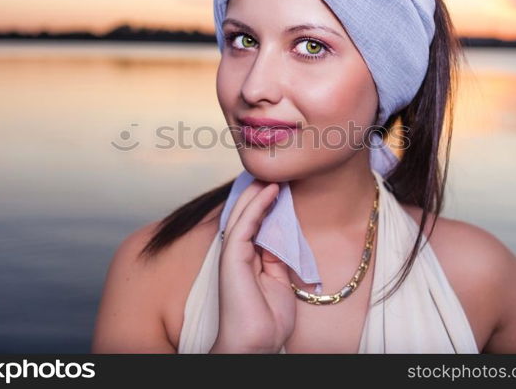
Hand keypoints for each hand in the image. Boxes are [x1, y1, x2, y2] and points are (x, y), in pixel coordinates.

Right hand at [210, 180, 295, 352]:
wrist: (257, 342)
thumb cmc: (268, 320)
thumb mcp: (280, 280)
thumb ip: (277, 256)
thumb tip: (282, 233)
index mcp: (248, 260)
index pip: (256, 224)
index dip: (268, 205)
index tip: (284, 187)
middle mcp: (237, 254)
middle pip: (247, 215)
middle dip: (261, 194)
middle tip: (278, 174)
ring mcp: (232, 254)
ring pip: (243, 214)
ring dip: (258, 193)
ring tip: (274, 175)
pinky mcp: (231, 256)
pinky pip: (244, 223)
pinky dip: (257, 204)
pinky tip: (270, 190)